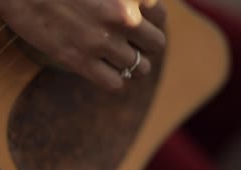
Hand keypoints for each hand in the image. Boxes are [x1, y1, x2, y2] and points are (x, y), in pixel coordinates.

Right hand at [0, 0, 166, 89]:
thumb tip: (129, 13)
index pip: (160, 17)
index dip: (150, 24)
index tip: (137, 27)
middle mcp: (123, 17)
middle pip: (156, 45)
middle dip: (145, 48)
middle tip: (130, 46)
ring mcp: (102, 41)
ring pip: (139, 68)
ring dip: (130, 66)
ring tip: (115, 60)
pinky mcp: (80, 61)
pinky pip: (115, 84)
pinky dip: (112, 80)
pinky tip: (100, 70)